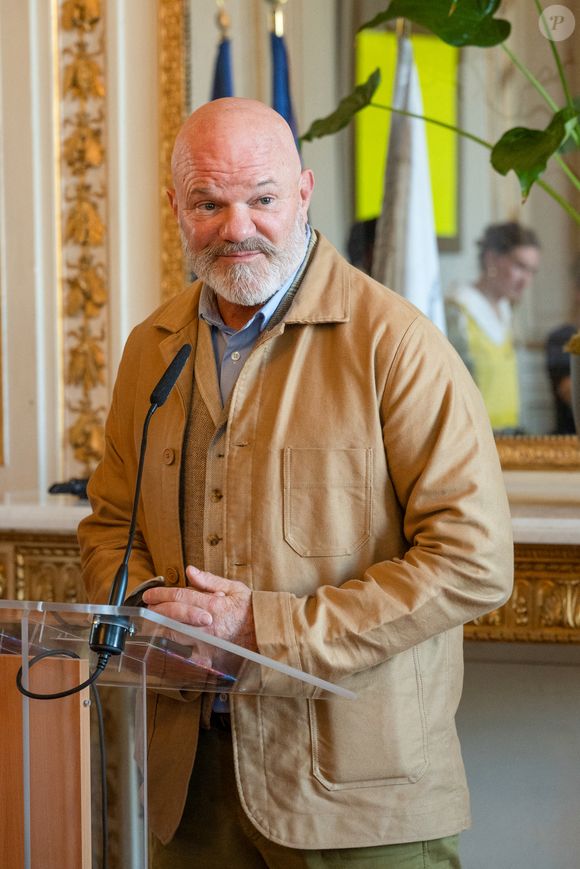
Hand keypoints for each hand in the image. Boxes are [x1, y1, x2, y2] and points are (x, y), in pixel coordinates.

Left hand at [142, 566, 256, 650]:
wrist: (266, 633)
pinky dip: (175, 653)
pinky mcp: (209, 656)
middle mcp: (206, 623)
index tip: (149, 594)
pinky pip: (187, 658)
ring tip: (151, 623)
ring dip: (159, 628)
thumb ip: (210, 580)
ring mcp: (206, 641)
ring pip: (174, 636)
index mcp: (212, 604)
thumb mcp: (234, 588)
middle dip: (156, 610)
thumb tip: (191, 571)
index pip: (179, 596)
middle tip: (148, 607)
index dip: (160, 594)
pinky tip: (166, 648)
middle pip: (172, 616)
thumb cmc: (251, 610)